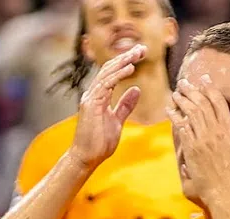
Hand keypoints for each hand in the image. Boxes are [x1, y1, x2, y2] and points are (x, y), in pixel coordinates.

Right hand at [68, 44, 146, 170]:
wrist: (87, 158)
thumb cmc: (99, 142)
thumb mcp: (117, 121)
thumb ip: (125, 105)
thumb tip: (136, 90)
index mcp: (99, 96)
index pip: (112, 73)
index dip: (126, 62)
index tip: (140, 54)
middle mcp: (93, 94)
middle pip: (109, 69)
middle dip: (126, 57)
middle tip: (142, 49)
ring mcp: (90, 98)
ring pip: (107, 73)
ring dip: (124, 62)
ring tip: (138, 54)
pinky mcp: (91, 104)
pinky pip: (106, 85)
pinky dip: (118, 75)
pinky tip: (130, 68)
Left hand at [168, 76, 229, 203]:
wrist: (223, 190)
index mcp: (229, 129)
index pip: (219, 102)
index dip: (210, 88)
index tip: (204, 79)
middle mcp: (216, 131)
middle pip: (202, 103)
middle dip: (192, 90)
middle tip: (184, 82)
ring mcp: (203, 140)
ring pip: (191, 113)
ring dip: (182, 101)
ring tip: (175, 93)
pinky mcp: (192, 149)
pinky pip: (182, 128)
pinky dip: (175, 117)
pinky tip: (170, 110)